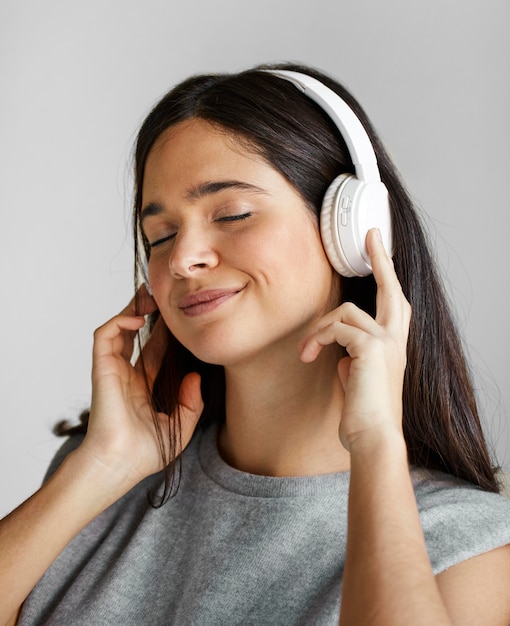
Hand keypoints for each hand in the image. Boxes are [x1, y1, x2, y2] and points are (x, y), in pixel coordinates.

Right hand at [78, 286, 202, 486]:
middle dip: (147, 314)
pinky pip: (105, 336)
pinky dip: (118, 321)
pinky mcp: (102, 368)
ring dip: (132, 310)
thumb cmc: (143, 453)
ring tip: (150, 297)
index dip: (164, 334)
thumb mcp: (180, 427)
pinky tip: (138, 319)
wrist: (121, 464)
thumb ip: (191, 402)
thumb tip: (195, 377)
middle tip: (162, 297)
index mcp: (141, 388)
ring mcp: (112, 370)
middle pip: (135, 335)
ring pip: (118, 329)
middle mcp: (126, 375)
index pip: (153, 352)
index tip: (179, 320)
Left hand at [300, 229, 410, 450]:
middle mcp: (395, 339)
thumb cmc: (364, 415)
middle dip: (381, 259)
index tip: (380, 248)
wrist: (373, 437)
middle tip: (372, 237)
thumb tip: (341, 355)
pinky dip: (317, 339)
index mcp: (394, 346)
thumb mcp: (359, 380)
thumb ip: (354, 361)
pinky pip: (335, 329)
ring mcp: (385, 341)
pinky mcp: (370, 347)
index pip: (395, 303)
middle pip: (391, 289)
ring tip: (306, 352)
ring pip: (344, 312)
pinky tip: (309, 357)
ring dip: (318, 330)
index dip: (388, 275)